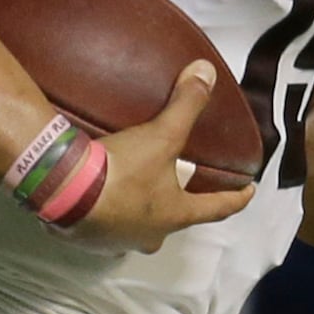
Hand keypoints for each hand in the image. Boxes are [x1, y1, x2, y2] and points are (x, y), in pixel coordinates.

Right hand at [65, 60, 257, 253]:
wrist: (64, 192)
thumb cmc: (123, 171)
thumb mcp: (160, 135)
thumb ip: (186, 105)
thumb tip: (208, 71)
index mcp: (176, 215)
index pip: (217, 209)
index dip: (236, 198)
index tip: (249, 192)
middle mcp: (151, 236)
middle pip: (173, 221)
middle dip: (176, 206)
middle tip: (176, 186)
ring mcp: (118, 242)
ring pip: (139, 229)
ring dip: (141, 213)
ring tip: (138, 192)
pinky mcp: (89, 241)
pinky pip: (107, 228)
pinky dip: (109, 215)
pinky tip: (102, 200)